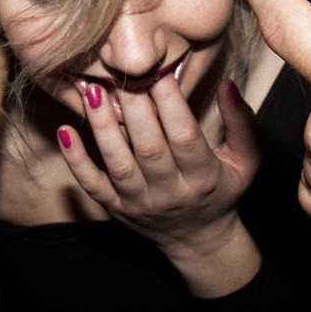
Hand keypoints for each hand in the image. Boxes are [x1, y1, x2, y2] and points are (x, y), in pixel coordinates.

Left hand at [57, 74, 261, 297]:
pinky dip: (76, 161)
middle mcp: (169, 192)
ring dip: (103, 127)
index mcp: (203, 177)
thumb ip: (242, 123)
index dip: (172, 104)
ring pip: (118, 164)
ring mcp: (139, 202)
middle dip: (135, 108)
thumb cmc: (221, 189)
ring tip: (92, 91)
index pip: (185, 137)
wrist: (198, 240)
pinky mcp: (115, 208)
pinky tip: (65, 132)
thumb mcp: (245, 161)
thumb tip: (227, 85)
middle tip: (123, 72)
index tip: (160, 71)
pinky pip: (92, 186)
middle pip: (149, 148)